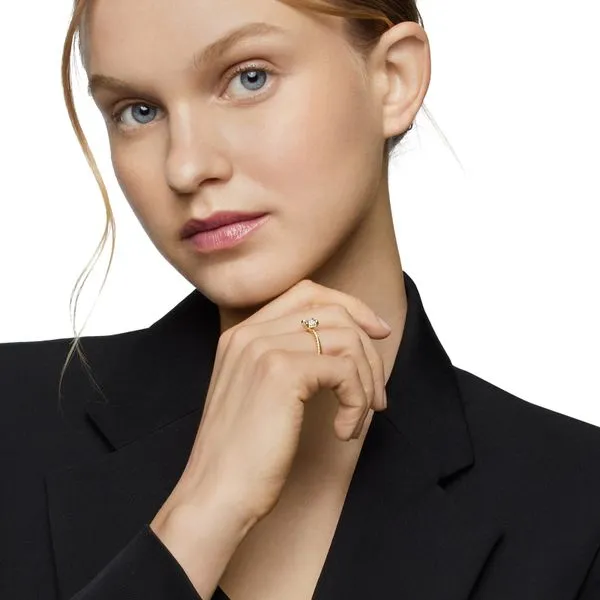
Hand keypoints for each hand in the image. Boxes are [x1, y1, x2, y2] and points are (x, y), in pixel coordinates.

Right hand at [150, 279, 390, 595]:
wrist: (216, 494)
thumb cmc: (243, 455)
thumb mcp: (260, 396)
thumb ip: (288, 362)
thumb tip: (346, 348)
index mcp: (242, 334)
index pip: (307, 293)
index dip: (350, 307)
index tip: (376, 333)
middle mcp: (249, 333)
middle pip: (333, 311)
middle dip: (367, 349)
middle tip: (376, 393)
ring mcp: (263, 348)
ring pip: (345, 339)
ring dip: (366, 380)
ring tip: (361, 416)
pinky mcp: (282, 372)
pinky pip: (345, 370)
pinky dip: (357, 401)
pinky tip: (344, 431)